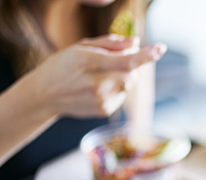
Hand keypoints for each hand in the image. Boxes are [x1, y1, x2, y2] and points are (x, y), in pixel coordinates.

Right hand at [29, 34, 165, 117]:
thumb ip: (111, 44)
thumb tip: (136, 43)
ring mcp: (100, 100)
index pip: (125, 61)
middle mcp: (95, 83)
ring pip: (127, 85)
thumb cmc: (64, 65)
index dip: (145, 56)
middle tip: (114, 61)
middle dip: (130, 67)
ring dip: (121, 78)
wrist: (45, 94)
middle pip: (131, 75)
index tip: (160, 48)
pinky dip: (116, 89)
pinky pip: (121, 96)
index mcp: (88, 62)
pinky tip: (97, 88)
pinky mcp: (104, 110)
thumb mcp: (81, 47)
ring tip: (99, 76)